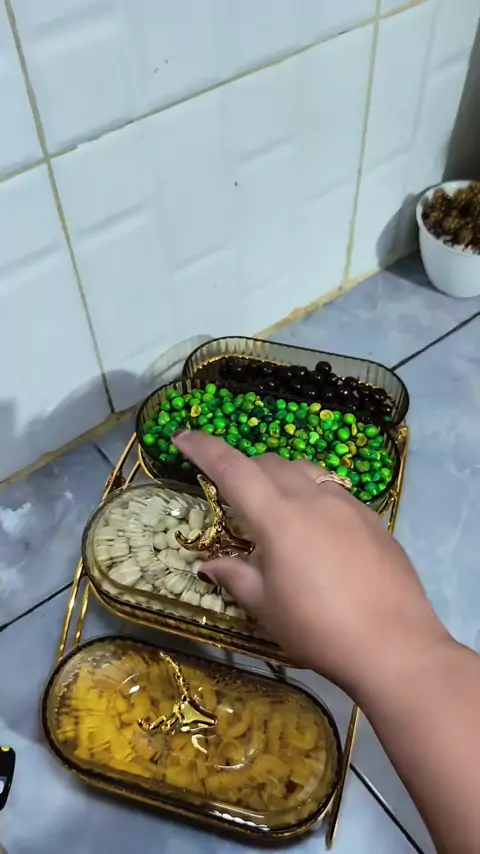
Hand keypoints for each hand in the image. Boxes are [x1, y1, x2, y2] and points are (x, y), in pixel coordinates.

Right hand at [173, 431, 447, 694]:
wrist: (394, 645)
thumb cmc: (319, 629)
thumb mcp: (267, 607)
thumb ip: (236, 577)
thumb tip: (210, 565)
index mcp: (279, 517)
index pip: (232, 468)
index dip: (204, 449)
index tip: (182, 437)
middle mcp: (314, 498)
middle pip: (270, 464)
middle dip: (242, 468)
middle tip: (230, 496)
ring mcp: (348, 505)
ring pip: (305, 470)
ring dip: (279, 477)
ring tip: (273, 507)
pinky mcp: (372, 519)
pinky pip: (333, 490)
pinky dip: (311, 494)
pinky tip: (314, 528)